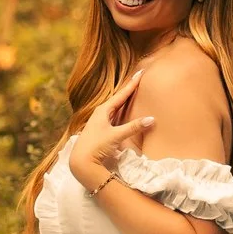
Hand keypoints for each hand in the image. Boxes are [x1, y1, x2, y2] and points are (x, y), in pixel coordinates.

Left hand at [68, 72, 155, 187]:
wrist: (81, 161)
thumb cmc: (96, 146)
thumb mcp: (116, 136)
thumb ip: (133, 127)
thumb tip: (151, 119)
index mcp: (103, 110)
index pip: (121, 94)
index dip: (132, 84)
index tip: (140, 72)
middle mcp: (100, 113)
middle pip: (118, 99)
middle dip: (128, 90)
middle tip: (138, 80)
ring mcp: (99, 121)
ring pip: (115, 108)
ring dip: (124, 101)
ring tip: (133, 93)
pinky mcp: (100, 130)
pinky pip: (113, 116)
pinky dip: (121, 112)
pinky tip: (123, 113)